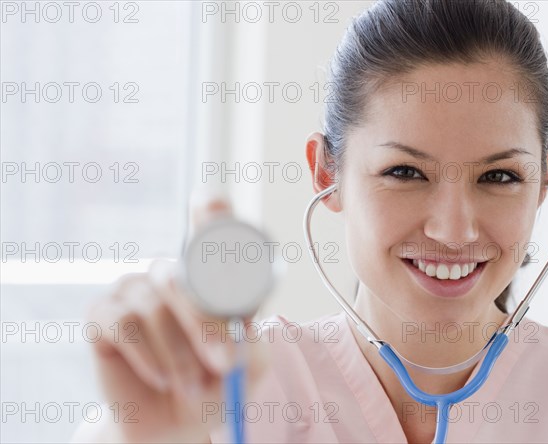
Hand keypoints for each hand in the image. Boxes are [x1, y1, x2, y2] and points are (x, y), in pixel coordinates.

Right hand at [85, 198, 267, 442]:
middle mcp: (169, 273)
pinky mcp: (102, 316)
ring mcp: (133, 290)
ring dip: (180, 352)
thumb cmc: (218, 382)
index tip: (209, 205)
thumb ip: (247, 328)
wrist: (180, 423)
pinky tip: (161, 378)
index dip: (210, 215)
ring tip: (192, 386)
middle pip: (182, 274)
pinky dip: (148, 355)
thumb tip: (236, 312)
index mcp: (208, 276)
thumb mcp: (248, 357)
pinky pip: (124, 324)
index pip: (208, 229)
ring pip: (155, 305)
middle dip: (207, 323)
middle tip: (226, 363)